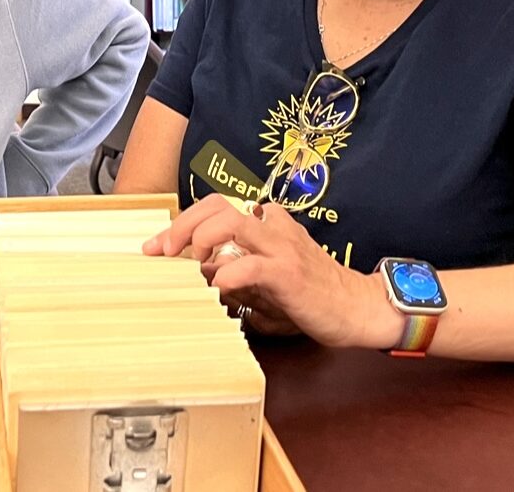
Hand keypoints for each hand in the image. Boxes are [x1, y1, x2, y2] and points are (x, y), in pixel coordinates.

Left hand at [144, 195, 399, 348]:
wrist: (358, 308)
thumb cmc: (310, 293)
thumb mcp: (264, 278)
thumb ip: (233, 268)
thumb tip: (197, 270)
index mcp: (265, 222)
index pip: (214, 207)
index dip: (181, 222)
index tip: (155, 247)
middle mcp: (271, 226)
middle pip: (217, 206)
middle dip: (182, 225)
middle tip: (163, 252)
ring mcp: (281, 247)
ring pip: (232, 223)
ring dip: (200, 238)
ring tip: (189, 262)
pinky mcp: (289, 273)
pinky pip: (252, 266)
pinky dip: (229, 273)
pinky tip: (217, 285)